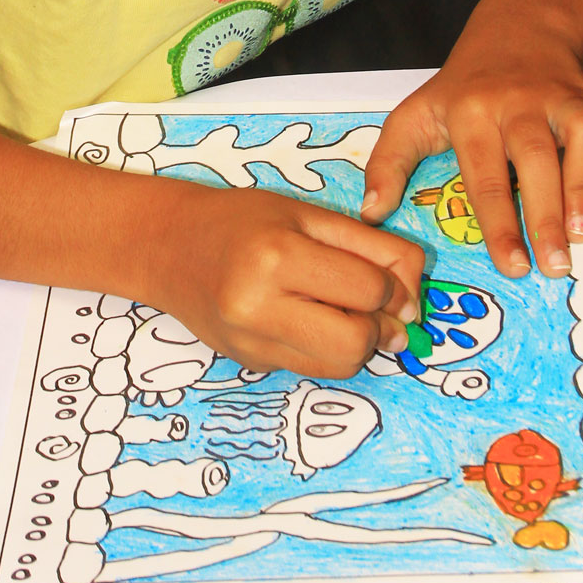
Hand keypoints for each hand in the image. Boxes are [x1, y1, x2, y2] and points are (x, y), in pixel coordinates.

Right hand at [151, 182, 427, 376]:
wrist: (168, 246)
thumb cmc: (242, 219)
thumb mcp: (307, 213)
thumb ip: (368, 246)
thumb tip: (414, 296)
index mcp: (278, 255)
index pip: (368, 289)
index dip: (394, 288)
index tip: (392, 281)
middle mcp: (260, 306)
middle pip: (357, 343)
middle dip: (379, 326)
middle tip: (374, 306)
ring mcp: (251, 342)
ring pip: (339, 366)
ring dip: (358, 343)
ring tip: (342, 311)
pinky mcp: (250, 364)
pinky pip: (313, 369)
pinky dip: (328, 350)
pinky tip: (313, 321)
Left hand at [359, 31, 582, 280]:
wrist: (512, 28)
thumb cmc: (464, 86)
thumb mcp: (415, 114)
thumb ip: (389, 161)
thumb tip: (373, 211)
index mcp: (470, 113)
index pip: (484, 174)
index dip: (498, 223)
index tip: (510, 265)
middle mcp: (517, 103)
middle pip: (535, 158)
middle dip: (545, 214)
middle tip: (553, 264)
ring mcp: (560, 96)